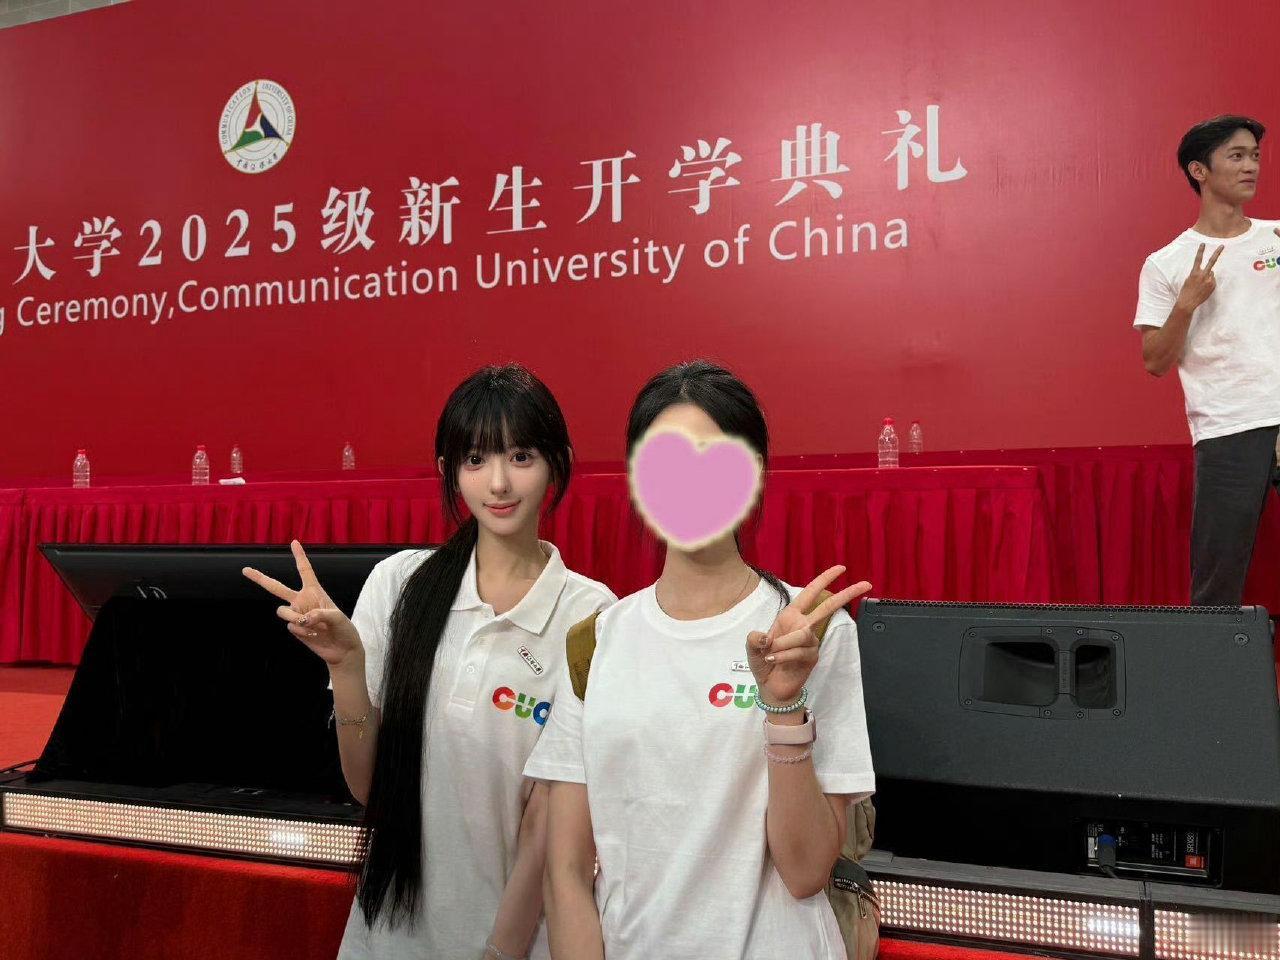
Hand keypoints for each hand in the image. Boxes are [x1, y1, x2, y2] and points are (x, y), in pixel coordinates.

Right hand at [242, 540, 362, 669]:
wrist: (341, 650)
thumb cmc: (344, 630)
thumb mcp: (337, 618)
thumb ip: (320, 614)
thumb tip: (303, 618)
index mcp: (315, 591)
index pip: (305, 570)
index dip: (300, 556)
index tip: (294, 542)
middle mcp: (302, 600)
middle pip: (276, 587)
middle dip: (260, 578)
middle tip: (244, 569)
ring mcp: (297, 614)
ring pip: (283, 611)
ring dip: (295, 618)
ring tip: (313, 626)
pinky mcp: (294, 627)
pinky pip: (290, 626)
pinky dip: (301, 630)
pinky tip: (313, 635)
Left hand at [746, 565, 871, 706]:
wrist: (771, 687)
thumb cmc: (763, 662)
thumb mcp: (753, 648)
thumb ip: (754, 640)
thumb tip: (763, 637)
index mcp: (791, 616)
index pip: (810, 594)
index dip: (824, 579)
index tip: (842, 569)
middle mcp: (803, 625)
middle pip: (828, 607)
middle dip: (846, 594)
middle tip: (866, 584)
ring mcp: (810, 641)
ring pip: (802, 635)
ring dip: (783, 644)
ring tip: (770, 653)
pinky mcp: (813, 656)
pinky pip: (799, 651)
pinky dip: (783, 656)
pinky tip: (774, 660)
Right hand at [1175, 242, 1223, 313]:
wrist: (1187, 302)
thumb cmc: (1186, 291)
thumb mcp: (1189, 280)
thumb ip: (1198, 274)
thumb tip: (1211, 271)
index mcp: (1194, 273)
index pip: (1198, 259)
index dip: (1200, 251)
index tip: (1203, 244)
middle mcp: (1203, 275)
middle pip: (1211, 262)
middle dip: (1217, 253)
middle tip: (1222, 245)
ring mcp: (1209, 280)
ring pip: (1211, 274)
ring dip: (1207, 277)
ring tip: (1200, 285)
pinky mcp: (1213, 286)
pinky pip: (1212, 281)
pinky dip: (1209, 283)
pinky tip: (1203, 289)